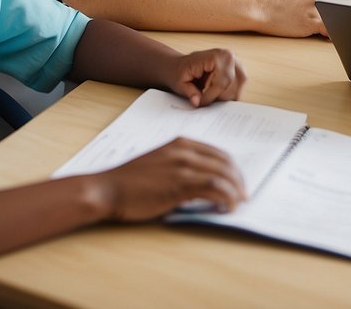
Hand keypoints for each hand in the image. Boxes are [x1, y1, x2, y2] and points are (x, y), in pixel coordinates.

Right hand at [93, 137, 246, 220]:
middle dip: (238, 180)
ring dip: (235, 191)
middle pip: (225, 163)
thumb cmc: (129, 182)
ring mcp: (183, 166)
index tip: (238, 183)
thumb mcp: (159, 165)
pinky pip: (214, 188)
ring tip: (237, 203)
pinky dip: (226, 198)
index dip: (232, 169)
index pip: (218, 153)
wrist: (107, 189)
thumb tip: (203, 184)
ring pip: (222, 175)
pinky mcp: (180, 184)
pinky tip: (226, 208)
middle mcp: (184, 150)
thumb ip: (181, 167)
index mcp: (180, 143)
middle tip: (243, 195)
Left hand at [168, 49, 245, 106]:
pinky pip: (238, 90)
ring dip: (222, 97)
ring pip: (236, 91)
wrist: (183, 65)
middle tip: (203, 98)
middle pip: (232, 89)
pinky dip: (226, 95)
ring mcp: (237, 64)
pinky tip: (215, 91)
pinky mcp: (239, 72)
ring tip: (208, 91)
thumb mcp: (180, 82)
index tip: (200, 102)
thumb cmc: (181, 71)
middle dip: (217, 98)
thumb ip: (189, 92)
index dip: (210, 96)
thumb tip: (197, 102)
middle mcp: (230, 58)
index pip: (221, 83)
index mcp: (217, 56)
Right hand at [253, 0, 325, 36]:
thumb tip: (308, 1)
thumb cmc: (266, 2)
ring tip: (318, 30)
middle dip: (325, 16)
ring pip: (331, 19)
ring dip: (327, 25)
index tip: (316, 16)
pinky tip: (327, 37)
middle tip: (315, 24)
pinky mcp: (312, 22)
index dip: (321, 9)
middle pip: (330, 8)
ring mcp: (314, 9)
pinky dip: (330, 34)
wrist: (257, 8)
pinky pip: (329, 29)